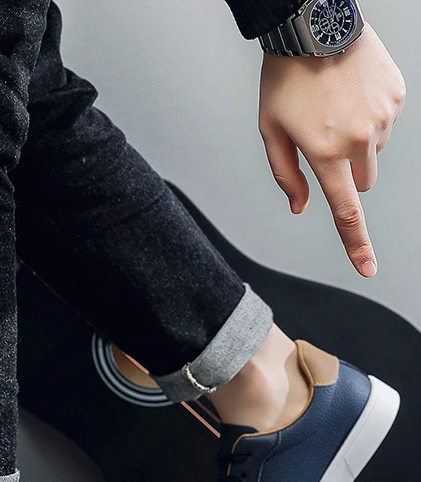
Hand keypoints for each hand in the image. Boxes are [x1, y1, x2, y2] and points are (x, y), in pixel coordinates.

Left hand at [259, 23, 405, 276]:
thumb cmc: (285, 81)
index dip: (356, 244)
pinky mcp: (397, 96)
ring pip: (375, 152)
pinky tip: (351, 94)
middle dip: (346, 172)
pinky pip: (386, 123)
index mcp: (326, 153)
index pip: (346, 211)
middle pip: (363, 181)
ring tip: (335, 108)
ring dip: (358, 142)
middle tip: (324, 141)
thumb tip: (300, 206)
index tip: (367, 268)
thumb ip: (286, 175)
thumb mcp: (271, 133)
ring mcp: (383, 117)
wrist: (313, 27)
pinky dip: (370, 117)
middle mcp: (361, 139)